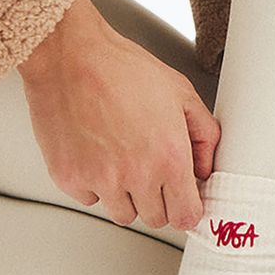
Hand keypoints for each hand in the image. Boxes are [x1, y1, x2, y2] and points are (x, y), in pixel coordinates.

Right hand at [18, 0, 218, 229]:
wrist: (70, 55)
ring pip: (123, 214)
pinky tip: (97, 155)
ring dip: (127, 196)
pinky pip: (89, 199)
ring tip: (123, 160)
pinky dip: (94, 185)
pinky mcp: (69, 177)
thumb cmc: (123, 69)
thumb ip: (204, 135)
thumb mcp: (182, 94)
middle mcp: (136, 175)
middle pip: (156, 219)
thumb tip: (205, 168)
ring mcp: (100, 180)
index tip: (184, 200)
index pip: (186, 217)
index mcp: (169, 157)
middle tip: (152, 170)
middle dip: (159, 199)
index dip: (187, 209)